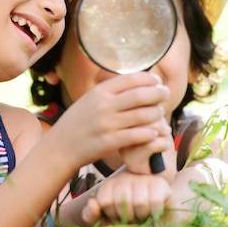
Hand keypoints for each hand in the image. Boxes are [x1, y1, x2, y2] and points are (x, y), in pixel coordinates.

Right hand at [50, 72, 169, 168]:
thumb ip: (111, 91)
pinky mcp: (109, 142)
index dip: (150, 79)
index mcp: (100, 91)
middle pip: (142, 95)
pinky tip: (155, 133)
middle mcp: (103, 105)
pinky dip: (151, 133)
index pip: (132, 79)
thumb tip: (136, 81)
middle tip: (166, 94)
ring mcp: (106, 124)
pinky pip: (138, 136)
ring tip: (160, 115)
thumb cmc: (79, 122)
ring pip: (144, 115)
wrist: (61, 147)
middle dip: (159, 93)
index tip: (158, 82)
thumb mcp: (90, 100)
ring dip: (157, 115)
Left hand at [81, 172, 171, 224]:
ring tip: (143, 216)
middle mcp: (125, 177)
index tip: (119, 218)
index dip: (112, 216)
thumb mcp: (105, 221)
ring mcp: (143, 179)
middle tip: (133, 219)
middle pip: (121, 201)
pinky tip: (153, 214)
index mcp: (109, 184)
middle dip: (127, 218)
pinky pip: (155, 202)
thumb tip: (92, 203)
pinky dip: (154, 214)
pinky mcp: (161, 185)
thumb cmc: (129, 220)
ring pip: (139, 202)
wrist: (157, 218)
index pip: (105, 201)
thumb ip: (91, 215)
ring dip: (142, 216)